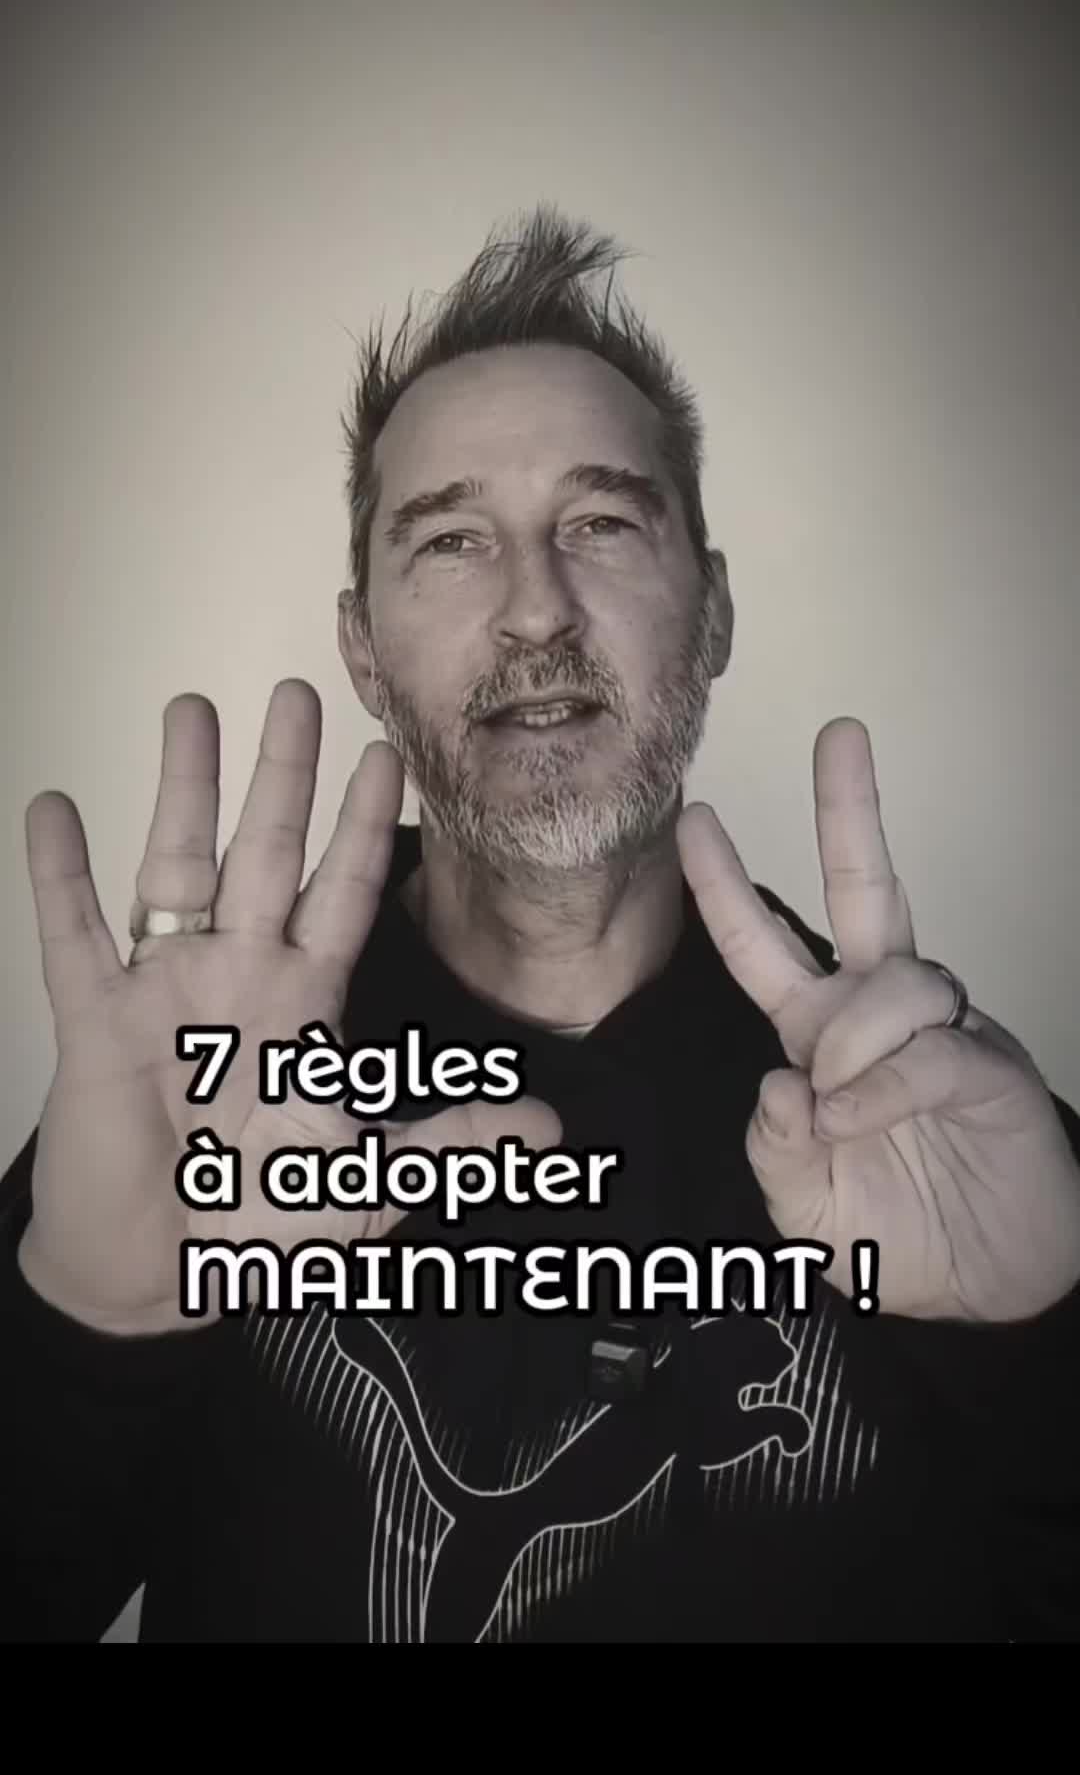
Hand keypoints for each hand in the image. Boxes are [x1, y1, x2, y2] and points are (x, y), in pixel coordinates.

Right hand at [19, 681, 558, 1335]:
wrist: (158, 1277)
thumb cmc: (257, 1221)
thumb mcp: (367, 1183)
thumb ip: (452, 1146)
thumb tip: (551, 1133)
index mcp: (303, 1000)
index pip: (342, 891)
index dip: (363, 825)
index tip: (386, 755)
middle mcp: (238, 975)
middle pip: (266, 852)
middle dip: (283, 774)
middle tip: (298, 693)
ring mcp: (166, 989)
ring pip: (176, 866)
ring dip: (183, 790)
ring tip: (191, 709)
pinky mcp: (99, 1020)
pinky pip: (75, 935)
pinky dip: (61, 875)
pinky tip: (54, 809)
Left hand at [677, 717, 1079, 1321]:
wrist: (991, 1294)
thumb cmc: (900, 1233)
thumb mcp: (803, 1207)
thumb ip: (774, 1151)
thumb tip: (781, 1082)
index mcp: (821, 1038)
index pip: (764, 947)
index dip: (727, 887)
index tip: (698, 820)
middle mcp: (879, 1018)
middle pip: (865, 891)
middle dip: (850, 810)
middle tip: (839, 733)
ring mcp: (941, 1033)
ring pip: (892, 979)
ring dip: (850, 1040)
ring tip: (838, 1106)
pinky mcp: (989, 1067)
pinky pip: (928, 1049)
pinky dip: (884, 1085)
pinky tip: (858, 1116)